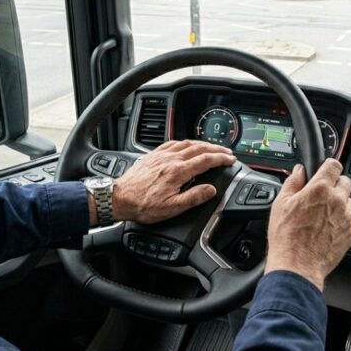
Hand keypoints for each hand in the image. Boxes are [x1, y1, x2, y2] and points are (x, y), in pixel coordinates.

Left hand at [112, 140, 237, 224]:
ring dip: (202, 144)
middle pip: (199, 148)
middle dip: (216, 148)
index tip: (231, 159)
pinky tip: (187, 145)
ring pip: (187, 143)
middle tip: (226, 152)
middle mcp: (170, 159)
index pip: (206, 160)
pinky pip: (173, 143)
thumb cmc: (143, 205)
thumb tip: (211, 190)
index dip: (221, 158)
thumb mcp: (172, 208)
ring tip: (212, 148)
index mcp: (178, 172)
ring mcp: (161, 155)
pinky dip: (185, 142)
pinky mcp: (153, 155)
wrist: (119, 198)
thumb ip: (194, 197)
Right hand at [265, 159, 350, 291]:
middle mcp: (337, 200)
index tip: (325, 171)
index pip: (334, 165)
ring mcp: (346, 217)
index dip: (328, 167)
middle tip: (321, 195)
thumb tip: (299, 171)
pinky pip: (349, 219)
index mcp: (320, 189)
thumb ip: (292, 182)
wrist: (297, 266)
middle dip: (334, 185)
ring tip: (321, 215)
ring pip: (348, 201)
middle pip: (345, 181)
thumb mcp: (281, 204)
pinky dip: (340, 221)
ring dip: (338, 203)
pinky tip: (325, 228)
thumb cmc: (287, 237)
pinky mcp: (350, 233)